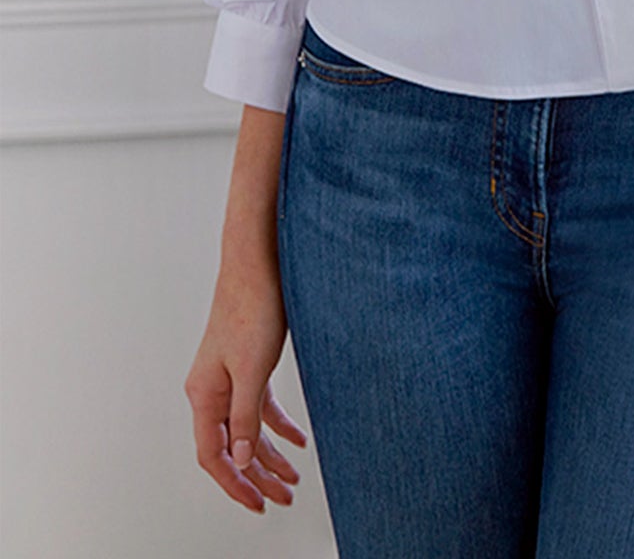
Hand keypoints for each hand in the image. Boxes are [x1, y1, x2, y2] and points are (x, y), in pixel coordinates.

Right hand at [185, 259, 307, 512]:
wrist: (258, 261)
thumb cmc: (252, 307)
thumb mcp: (252, 369)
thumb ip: (243, 417)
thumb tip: (239, 460)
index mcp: (203, 394)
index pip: (213, 455)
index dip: (234, 484)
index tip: (257, 503)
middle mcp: (211, 389)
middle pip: (232, 447)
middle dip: (257, 476)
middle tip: (282, 497)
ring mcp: (229, 377)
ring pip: (247, 429)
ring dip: (269, 454)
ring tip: (293, 477)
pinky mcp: (248, 363)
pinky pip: (260, 406)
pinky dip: (277, 425)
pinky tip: (298, 439)